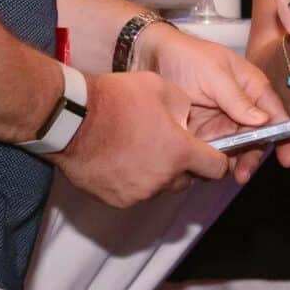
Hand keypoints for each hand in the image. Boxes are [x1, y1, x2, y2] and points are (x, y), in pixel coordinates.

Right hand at [58, 71, 234, 207]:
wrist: (72, 119)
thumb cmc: (114, 101)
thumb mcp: (162, 88)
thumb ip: (185, 109)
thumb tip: (187, 121)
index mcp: (180, 152)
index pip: (216, 168)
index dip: (217, 159)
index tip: (211, 153)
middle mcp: (163, 178)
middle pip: (187, 180)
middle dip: (182, 165)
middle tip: (165, 143)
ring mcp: (139, 193)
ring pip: (160, 187)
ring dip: (157, 172)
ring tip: (138, 147)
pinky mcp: (118, 200)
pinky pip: (135, 193)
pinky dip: (133, 180)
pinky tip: (120, 158)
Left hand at [142, 23, 284, 179]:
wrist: (149, 57)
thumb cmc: (186, 56)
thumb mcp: (214, 73)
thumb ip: (237, 98)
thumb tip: (263, 121)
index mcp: (251, 87)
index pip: (275, 114)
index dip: (285, 136)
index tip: (287, 159)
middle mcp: (241, 107)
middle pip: (257, 138)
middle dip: (252, 157)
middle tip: (243, 173)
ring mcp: (222, 122)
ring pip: (236, 149)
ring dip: (232, 163)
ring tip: (221, 172)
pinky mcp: (203, 133)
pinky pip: (213, 152)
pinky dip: (212, 163)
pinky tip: (204, 169)